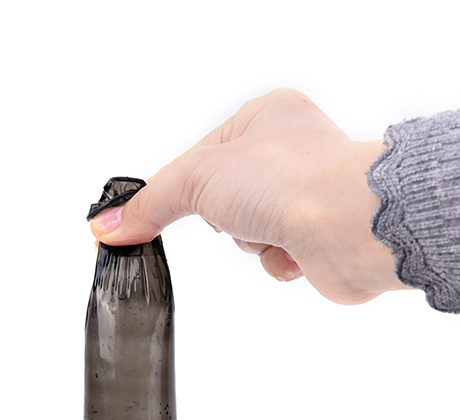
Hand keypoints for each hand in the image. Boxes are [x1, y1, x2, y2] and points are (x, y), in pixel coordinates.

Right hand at [90, 89, 408, 305]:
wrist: (350, 226)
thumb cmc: (292, 180)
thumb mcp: (198, 178)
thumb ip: (150, 203)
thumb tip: (109, 225)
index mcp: (265, 117)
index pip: (199, 157)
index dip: (177, 188)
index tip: (145, 214)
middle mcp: (289, 152)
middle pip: (221, 201)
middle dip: (226, 218)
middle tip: (239, 211)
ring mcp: (305, 195)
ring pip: (246, 235)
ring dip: (252, 243)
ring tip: (275, 229)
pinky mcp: (317, 236)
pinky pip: (274, 258)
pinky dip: (277, 261)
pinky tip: (294, 249)